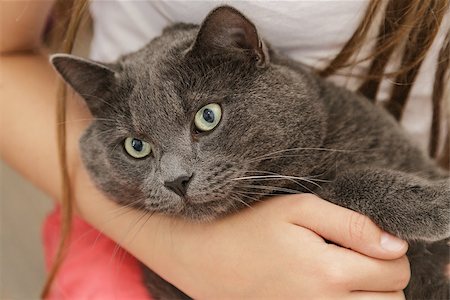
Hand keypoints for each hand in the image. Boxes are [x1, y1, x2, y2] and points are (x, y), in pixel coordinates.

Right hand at [167, 194, 409, 298]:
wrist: (206, 258)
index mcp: (328, 273)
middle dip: (387, 275)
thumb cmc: (248, 227)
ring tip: (348, 272)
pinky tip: (332, 287)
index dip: (390, 249)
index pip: (396, 270)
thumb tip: (395, 245)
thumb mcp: (298, 209)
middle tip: (359, 254)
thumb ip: (351, 224)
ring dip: (374, 295)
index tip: (369, 237)